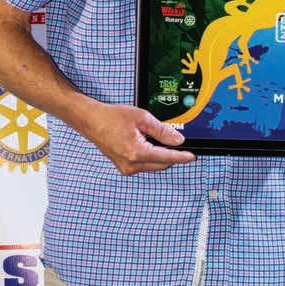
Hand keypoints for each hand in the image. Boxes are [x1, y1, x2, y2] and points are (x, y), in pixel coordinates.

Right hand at [81, 103, 195, 175]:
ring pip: (153, 165)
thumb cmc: (112, 117)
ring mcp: (126, 168)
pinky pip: (144, 164)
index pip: (166, 158)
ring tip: (160, 139)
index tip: (192, 156)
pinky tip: (150, 144)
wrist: (92, 121)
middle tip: (179, 143)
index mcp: (136, 153)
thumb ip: (162, 130)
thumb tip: (178, 140)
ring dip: (160, 156)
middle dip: (172, 155)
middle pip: (161, 164)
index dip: (181, 157)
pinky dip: (151, 156)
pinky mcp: (123, 167)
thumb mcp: (142, 118)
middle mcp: (131, 165)